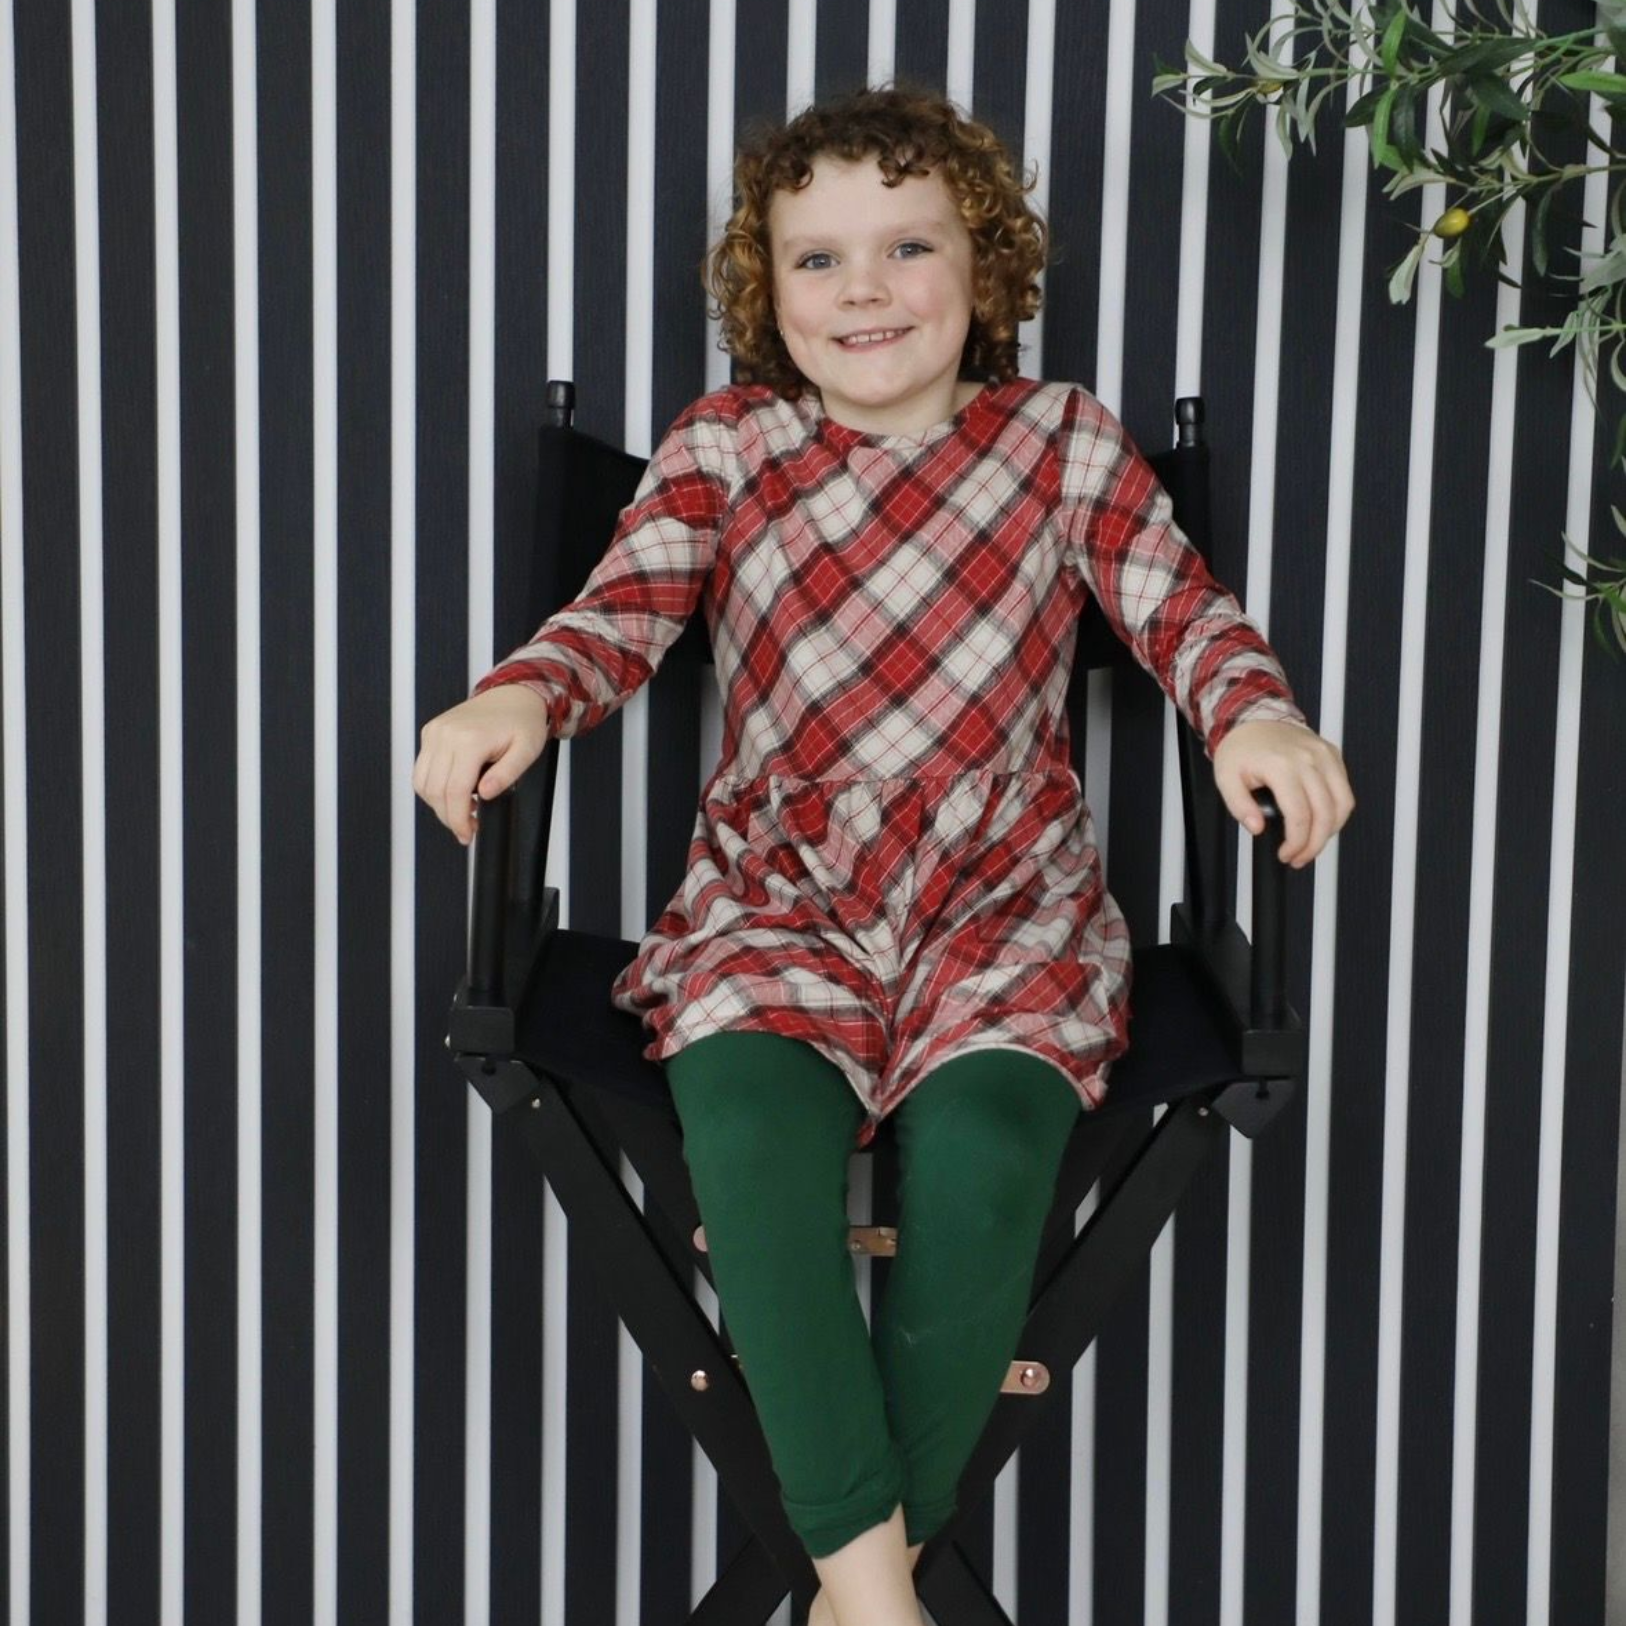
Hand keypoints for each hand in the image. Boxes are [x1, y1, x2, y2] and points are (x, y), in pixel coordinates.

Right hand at [413, 685, 551, 844]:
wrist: (512, 695)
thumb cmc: (522, 723)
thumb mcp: (527, 751)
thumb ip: (507, 774)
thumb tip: (484, 795)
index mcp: (470, 739)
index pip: (454, 791)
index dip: (458, 819)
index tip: (467, 834)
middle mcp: (446, 734)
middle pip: (435, 790)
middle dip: (448, 817)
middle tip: (467, 829)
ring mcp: (435, 732)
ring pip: (422, 782)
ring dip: (438, 804)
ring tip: (463, 811)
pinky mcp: (430, 732)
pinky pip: (422, 769)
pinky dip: (433, 787)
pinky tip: (454, 793)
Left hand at [1212, 718, 1353, 868]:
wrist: (1253, 719)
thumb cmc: (1241, 748)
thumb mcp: (1225, 778)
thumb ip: (1239, 806)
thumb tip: (1257, 828)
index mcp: (1281, 765)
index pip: (1299, 814)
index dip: (1296, 842)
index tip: (1287, 855)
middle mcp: (1308, 759)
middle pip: (1326, 813)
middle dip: (1315, 843)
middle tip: (1300, 857)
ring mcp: (1324, 755)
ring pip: (1343, 803)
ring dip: (1331, 830)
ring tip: (1312, 844)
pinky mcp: (1332, 755)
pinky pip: (1344, 790)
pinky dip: (1337, 812)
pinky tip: (1320, 822)